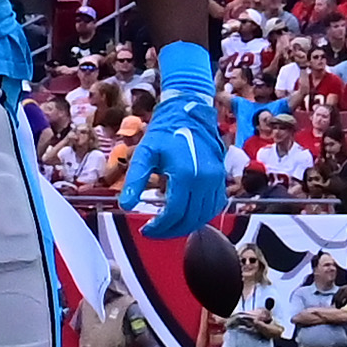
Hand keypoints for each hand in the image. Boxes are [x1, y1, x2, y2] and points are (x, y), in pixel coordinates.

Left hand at [131, 41, 229, 241]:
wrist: (189, 115)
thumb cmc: (166, 132)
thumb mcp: (145, 153)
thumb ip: (136, 180)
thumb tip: (125, 205)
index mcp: (187, 175)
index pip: (175, 213)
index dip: (160, 227)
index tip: (146, 230)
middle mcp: (206, 181)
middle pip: (191, 219)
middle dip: (171, 230)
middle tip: (154, 231)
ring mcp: (217, 181)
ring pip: (204, 216)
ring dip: (186, 226)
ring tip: (167, 226)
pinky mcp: (221, 180)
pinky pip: (213, 207)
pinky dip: (200, 216)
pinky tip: (184, 216)